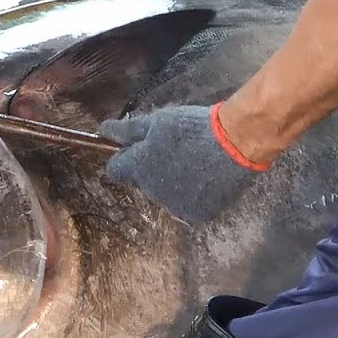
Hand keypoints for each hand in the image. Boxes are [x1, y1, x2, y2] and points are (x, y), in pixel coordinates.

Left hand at [98, 104, 268, 224]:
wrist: (235, 145)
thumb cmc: (193, 128)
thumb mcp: (157, 121)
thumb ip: (127, 130)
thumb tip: (102, 131)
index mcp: (138, 168)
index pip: (115, 170)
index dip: (124, 157)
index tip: (138, 147)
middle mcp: (152, 192)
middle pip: (143, 182)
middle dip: (152, 169)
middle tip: (176, 149)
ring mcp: (173, 207)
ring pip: (165, 195)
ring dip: (173, 183)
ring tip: (196, 162)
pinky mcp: (195, 216)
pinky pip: (186, 206)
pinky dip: (192, 195)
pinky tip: (206, 178)